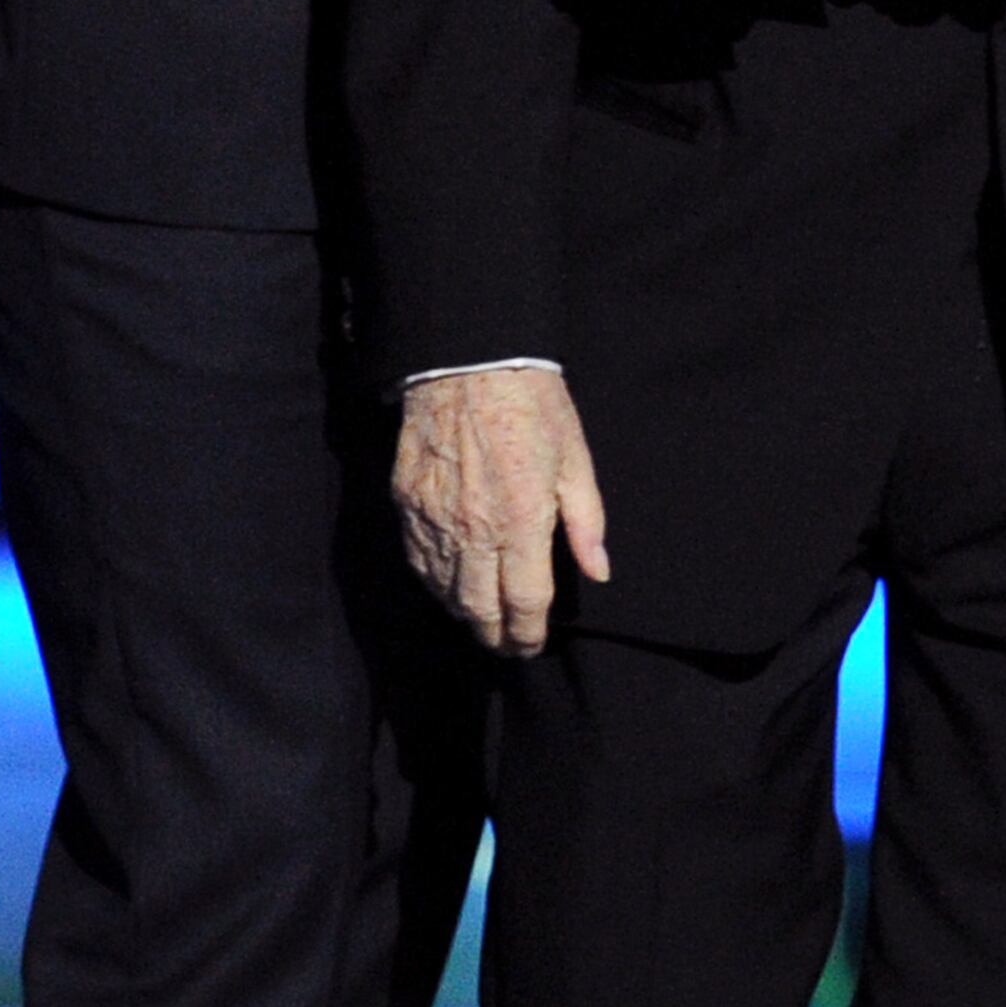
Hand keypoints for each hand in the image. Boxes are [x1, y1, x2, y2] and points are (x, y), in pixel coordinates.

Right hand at [393, 365, 608, 656]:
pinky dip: (435, 584)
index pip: (523, 602)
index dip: (528, 634)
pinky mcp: (407, 506)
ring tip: (484, 620)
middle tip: (509, 645)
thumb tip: (598, 570)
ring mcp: (434, 521)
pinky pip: (419, 563)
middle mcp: (473, 530)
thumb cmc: (532, 404)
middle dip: (496, 636)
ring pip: (445, 593)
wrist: (468, 361)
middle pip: (479, 609)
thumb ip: (586, 520)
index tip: (533, 645)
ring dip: (466, 614)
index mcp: (521, 520)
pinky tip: (449, 587)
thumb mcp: (575, 456)